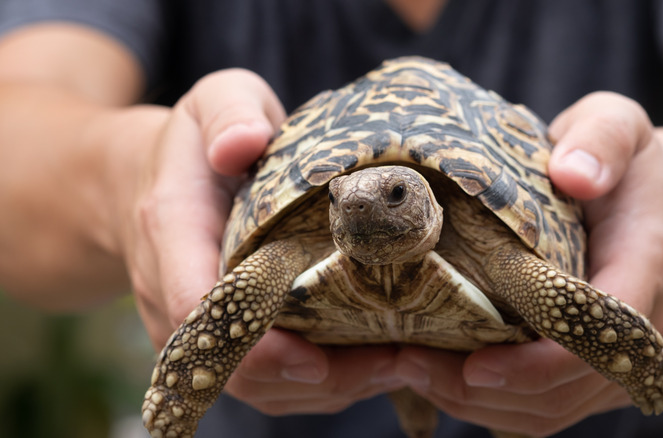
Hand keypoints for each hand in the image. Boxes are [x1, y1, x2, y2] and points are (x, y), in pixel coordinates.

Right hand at [122, 69, 401, 416]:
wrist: (148, 179)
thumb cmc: (195, 141)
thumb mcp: (213, 100)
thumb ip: (228, 114)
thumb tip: (243, 144)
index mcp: (172, 230)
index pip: (197, 306)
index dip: (253, 344)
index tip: (315, 358)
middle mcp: (174, 292)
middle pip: (235, 366)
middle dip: (314, 377)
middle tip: (392, 362)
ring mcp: (197, 323)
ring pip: (255, 385)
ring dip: (327, 388)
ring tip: (398, 365)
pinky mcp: (223, 335)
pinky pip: (266, 380)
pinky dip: (320, 384)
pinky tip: (373, 365)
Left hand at [393, 92, 662, 435]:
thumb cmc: (630, 166)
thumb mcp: (619, 124)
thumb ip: (603, 140)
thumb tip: (573, 174)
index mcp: (646, 264)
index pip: (598, 336)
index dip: (537, 363)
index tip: (472, 365)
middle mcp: (644, 326)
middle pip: (565, 390)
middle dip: (485, 391)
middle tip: (408, 364)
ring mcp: (620, 356)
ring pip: (552, 411)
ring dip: (477, 405)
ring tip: (409, 371)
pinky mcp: (595, 369)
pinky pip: (547, 407)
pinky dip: (491, 404)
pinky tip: (439, 377)